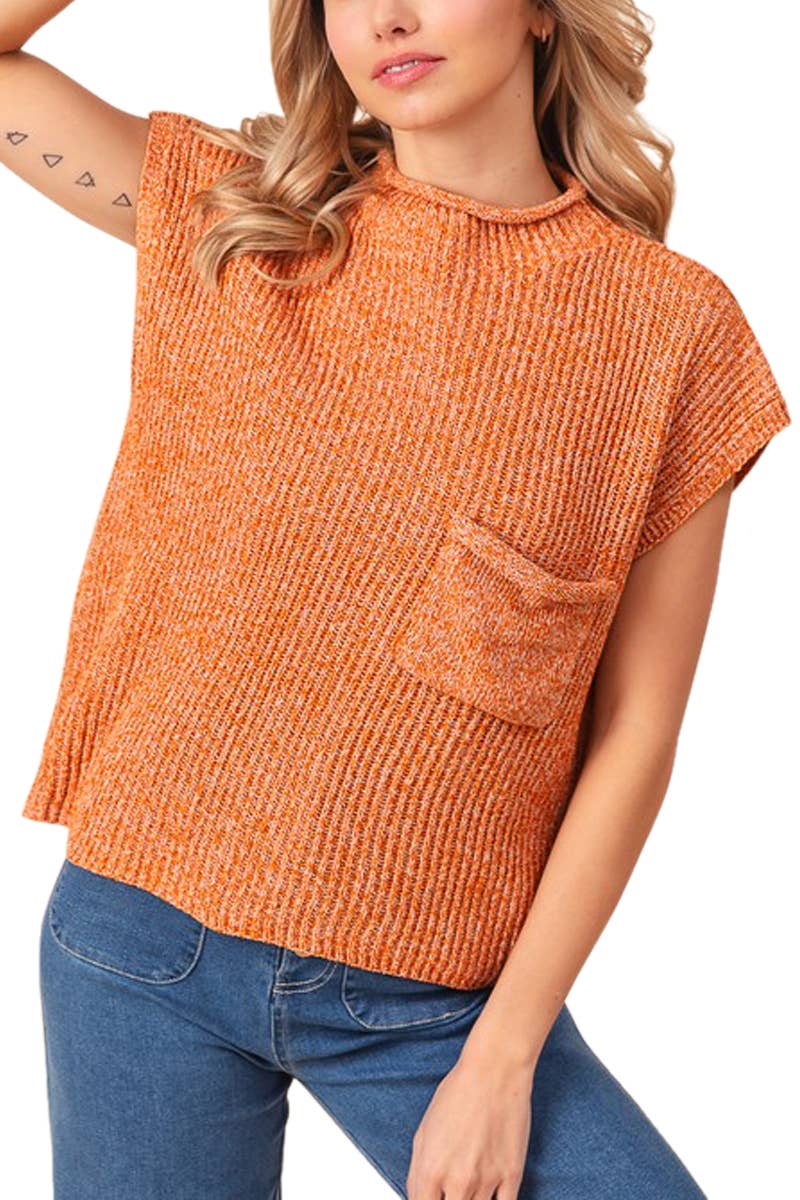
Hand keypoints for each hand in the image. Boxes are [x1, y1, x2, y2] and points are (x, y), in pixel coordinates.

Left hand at [406, 1049, 535, 1199]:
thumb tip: (419, 1198)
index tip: (434, 1197)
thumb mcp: (423, 1132)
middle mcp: (457, 1180)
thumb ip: (418, 1173)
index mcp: (430, 1169)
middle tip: (452, 1189)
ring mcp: (487, 1180)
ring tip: (470, 1183)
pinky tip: (490, 1194)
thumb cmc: (459, 1093)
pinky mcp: (512, 1175)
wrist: (494, 1072)